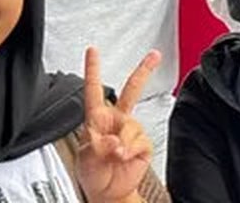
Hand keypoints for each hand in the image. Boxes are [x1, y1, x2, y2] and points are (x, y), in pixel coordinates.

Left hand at [78, 47, 160, 202]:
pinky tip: (124, 157)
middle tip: (154, 56)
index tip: (93, 50)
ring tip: (115, 154)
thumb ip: (97, 145)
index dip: (92, 68)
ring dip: (122, 142)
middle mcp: (116, 120)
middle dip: (144, 71)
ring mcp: (130, 131)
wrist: (108, 192)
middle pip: (131, 90)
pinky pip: (140, 141)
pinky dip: (131, 150)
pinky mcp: (142, 144)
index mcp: (96, 118)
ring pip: (131, 125)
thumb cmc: (93, 173)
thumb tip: (113, 140)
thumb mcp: (86, 157)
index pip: (93, 89)